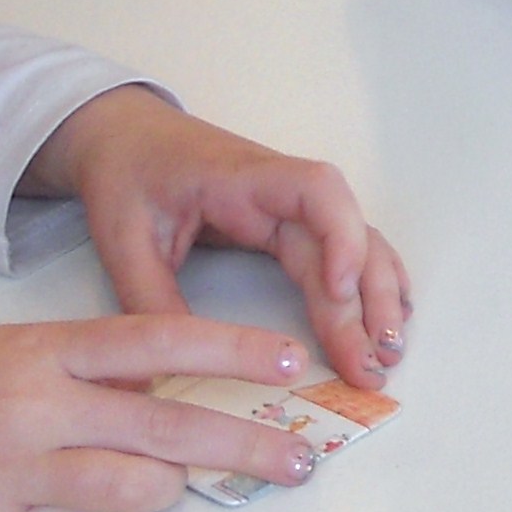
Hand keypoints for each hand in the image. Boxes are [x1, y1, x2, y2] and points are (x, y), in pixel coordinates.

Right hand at [0, 309, 328, 511]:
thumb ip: (63, 371)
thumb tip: (141, 395)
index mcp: (34, 350)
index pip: (159, 343)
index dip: (234, 353)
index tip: (290, 364)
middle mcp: (34, 409)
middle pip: (170, 427)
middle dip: (248, 444)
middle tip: (302, 462)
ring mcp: (13, 477)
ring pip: (135, 489)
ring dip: (169, 487)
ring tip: (186, 484)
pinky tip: (61, 502)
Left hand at [25, 88, 411, 384]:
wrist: (123, 136)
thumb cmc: (126, 176)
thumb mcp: (124, 240)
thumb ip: (151, 302)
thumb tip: (168, 376)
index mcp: (243, 180)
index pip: (316, 192)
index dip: (340, 236)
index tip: (340, 290)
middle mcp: (282, 191)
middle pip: (347, 235)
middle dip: (367, 301)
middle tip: (374, 365)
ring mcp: (292, 206)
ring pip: (356, 246)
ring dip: (379, 298)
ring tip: (388, 356)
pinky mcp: (291, 223)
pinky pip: (345, 249)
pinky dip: (371, 283)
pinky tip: (386, 321)